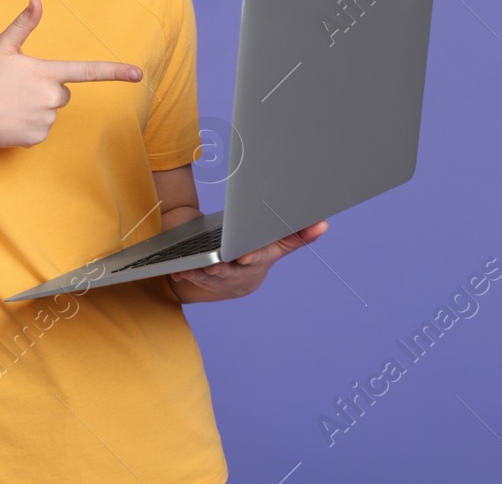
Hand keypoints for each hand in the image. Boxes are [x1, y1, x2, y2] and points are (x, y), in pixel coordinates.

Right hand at [0, 0, 143, 152]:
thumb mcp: (0, 48)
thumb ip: (23, 25)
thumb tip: (37, 0)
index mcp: (46, 72)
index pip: (86, 71)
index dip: (114, 71)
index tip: (138, 74)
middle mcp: (51, 97)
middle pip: (62, 91)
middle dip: (46, 89)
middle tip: (18, 89)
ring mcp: (46, 120)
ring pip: (51, 110)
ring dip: (36, 107)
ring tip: (10, 105)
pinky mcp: (38, 137)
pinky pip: (41, 128)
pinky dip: (28, 124)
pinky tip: (10, 120)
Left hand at [170, 220, 328, 300]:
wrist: (233, 279)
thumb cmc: (256, 253)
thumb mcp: (276, 245)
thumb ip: (298, 235)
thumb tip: (322, 223)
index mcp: (256, 260)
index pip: (256, 259)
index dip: (251, 258)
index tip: (244, 257)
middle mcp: (238, 273)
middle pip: (230, 271)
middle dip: (221, 268)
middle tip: (214, 264)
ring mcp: (218, 278)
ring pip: (208, 277)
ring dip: (200, 272)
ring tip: (193, 266)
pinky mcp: (199, 278)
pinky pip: (191, 277)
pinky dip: (184, 274)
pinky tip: (178, 272)